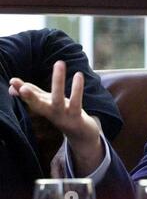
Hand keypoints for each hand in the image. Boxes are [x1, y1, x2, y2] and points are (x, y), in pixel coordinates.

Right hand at [9, 60, 103, 175]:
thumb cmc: (63, 114)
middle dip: (30, 97)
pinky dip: (77, 89)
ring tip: (59, 63)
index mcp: (43, 109)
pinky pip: (77, 102)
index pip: (29, 99)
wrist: (82, 135)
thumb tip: (12, 84)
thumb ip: (33, 93)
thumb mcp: (47, 103)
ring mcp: (64, 116)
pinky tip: (78, 74)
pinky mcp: (77, 118)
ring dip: (58, 82)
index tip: (13, 81)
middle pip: (38, 106)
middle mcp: (51, 113)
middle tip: (23, 87)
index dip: (20, 91)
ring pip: (58, 100)